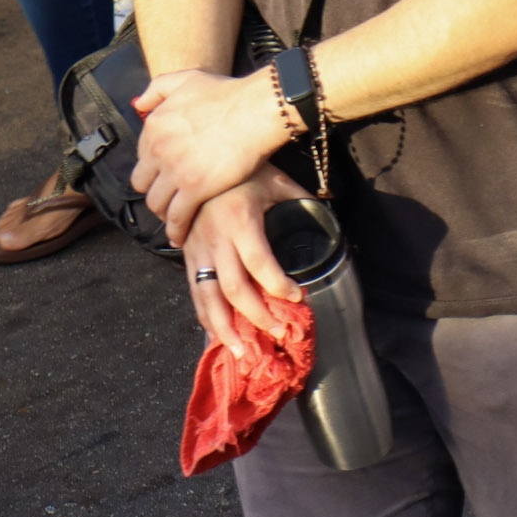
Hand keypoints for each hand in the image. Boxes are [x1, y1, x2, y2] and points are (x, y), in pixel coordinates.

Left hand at [132, 66, 289, 245]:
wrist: (255, 110)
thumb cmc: (228, 93)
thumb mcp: (187, 79)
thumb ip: (158, 88)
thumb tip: (140, 105)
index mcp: (154, 124)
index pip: (141, 156)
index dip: (153, 167)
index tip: (164, 174)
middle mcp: (158, 149)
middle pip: (142, 183)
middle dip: (154, 190)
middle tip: (169, 197)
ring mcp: (175, 171)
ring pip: (156, 203)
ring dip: (163, 213)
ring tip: (174, 218)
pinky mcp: (194, 190)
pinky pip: (176, 218)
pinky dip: (176, 230)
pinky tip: (180, 236)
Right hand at [182, 164, 309, 356]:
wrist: (196, 163)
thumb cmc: (242, 171)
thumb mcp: (275, 180)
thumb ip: (300, 198)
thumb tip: (329, 210)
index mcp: (240, 222)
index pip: (261, 264)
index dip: (280, 286)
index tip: (299, 298)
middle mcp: (217, 240)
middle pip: (235, 289)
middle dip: (257, 317)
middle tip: (277, 333)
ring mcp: (197, 250)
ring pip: (208, 298)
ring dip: (225, 329)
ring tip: (240, 354)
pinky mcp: (187, 255)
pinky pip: (194, 292)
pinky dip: (205, 316)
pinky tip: (217, 335)